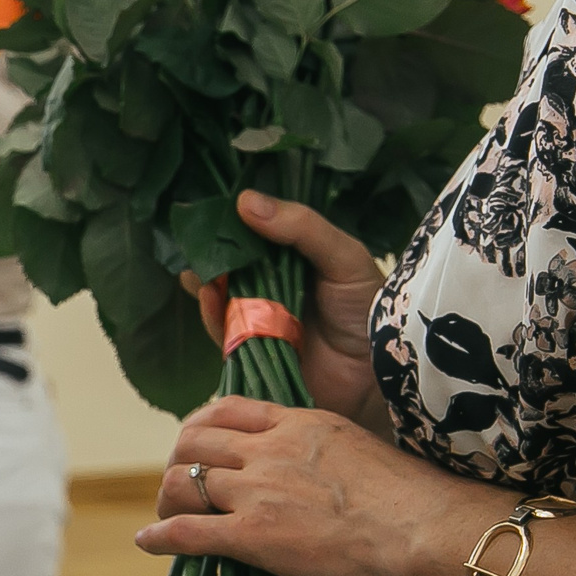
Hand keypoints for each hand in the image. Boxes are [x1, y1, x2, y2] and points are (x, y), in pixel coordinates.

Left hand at [137, 396, 508, 575]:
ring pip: (183, 481)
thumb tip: (316, 472)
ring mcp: (257, 491)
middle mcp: (268, 449)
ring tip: (164, 516)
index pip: (228, 409)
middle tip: (178, 484)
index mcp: (298, 423)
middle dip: (178, 461)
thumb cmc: (415, 500)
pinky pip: (188, 530)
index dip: (202, 427)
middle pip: (195, 440)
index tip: (199, 444)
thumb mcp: (360, 449)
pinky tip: (149, 543)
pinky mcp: (254, 535)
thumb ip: (324, 453)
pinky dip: (162, 536)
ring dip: (166, 498)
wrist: (428, 530)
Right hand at [183, 190, 388, 428]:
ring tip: (200, 275)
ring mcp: (261, 320)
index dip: (232, 224)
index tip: (211, 214)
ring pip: (222, 298)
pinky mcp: (252, 352)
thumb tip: (244, 200)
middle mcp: (273, 288)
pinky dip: (212, 316)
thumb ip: (302, 227)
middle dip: (212, 256)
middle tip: (197, 244)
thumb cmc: (368, 311)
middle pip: (232, 267)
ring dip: (208, 285)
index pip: (256, 236)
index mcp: (294, 261)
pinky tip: (208, 299)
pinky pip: (224, 333)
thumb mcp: (344, 257)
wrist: (377, 375)